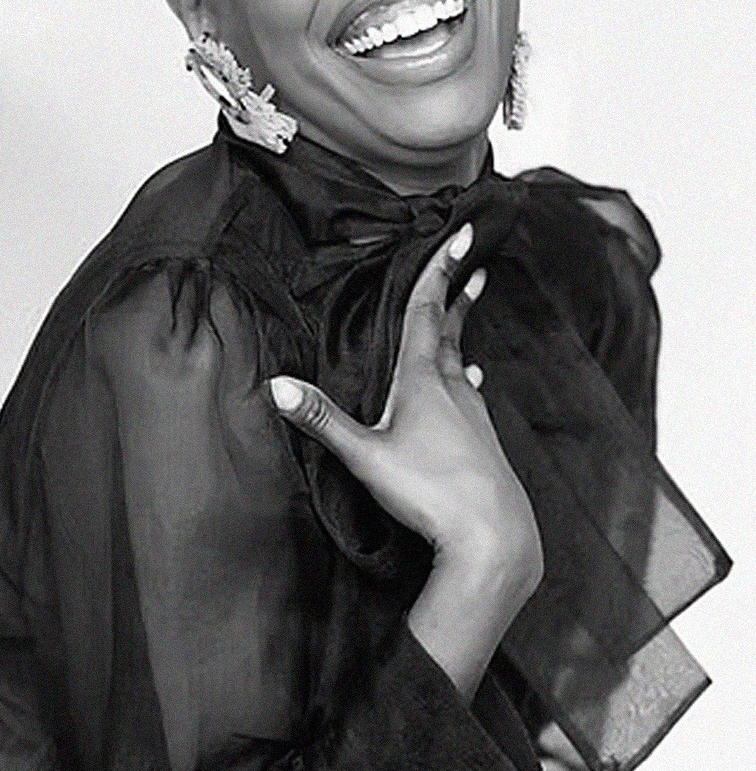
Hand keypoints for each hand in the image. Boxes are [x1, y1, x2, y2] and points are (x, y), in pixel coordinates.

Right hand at [269, 222, 542, 588]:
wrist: (493, 537)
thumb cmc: (429, 492)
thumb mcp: (365, 455)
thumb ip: (322, 420)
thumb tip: (277, 385)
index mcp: (424, 380)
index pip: (429, 310)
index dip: (441, 269)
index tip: (462, 233)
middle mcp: (454, 390)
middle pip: (452, 331)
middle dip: (457, 294)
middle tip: (474, 263)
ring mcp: (473, 416)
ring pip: (463, 364)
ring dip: (461, 335)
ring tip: (463, 315)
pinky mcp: (483, 444)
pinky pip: (471, 397)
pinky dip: (467, 381)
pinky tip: (474, 388)